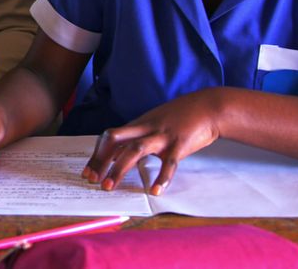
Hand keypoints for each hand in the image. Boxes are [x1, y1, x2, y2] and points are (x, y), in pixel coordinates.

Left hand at [83, 89, 221, 195]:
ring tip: (110, 186)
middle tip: (93, 180)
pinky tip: (155, 191)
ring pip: (134, 150)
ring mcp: (162, 136)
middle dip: (101, 160)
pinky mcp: (180, 144)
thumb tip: (123, 152)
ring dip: (119, 169)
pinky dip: (162, 178)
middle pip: (115, 140)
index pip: (110, 137)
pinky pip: (169, 163)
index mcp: (139, 124)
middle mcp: (146, 128)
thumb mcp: (155, 122)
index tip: (89, 171)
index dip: (97, 154)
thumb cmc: (181, 117)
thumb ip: (139, 135)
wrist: (209, 107)